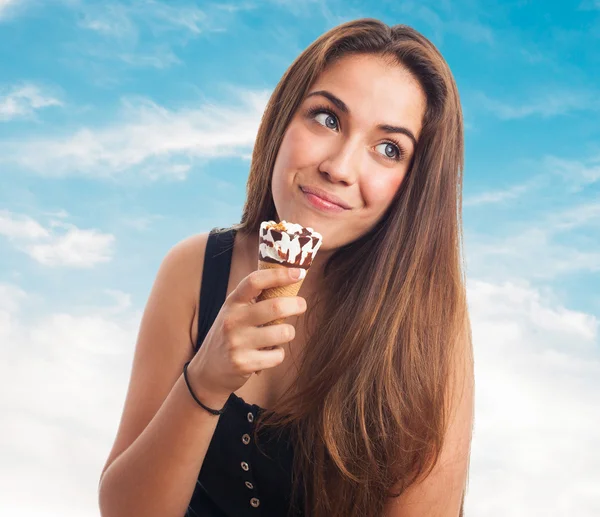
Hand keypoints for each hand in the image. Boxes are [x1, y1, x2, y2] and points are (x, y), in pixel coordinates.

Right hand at [189, 267, 306, 400]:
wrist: (207, 370)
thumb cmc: (230, 335)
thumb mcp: (234, 312)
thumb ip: (254, 299)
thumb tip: (290, 281)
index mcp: (232, 302)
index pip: (255, 281)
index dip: (279, 274)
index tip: (298, 273)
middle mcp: (233, 320)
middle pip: (276, 306)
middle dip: (296, 304)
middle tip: (301, 305)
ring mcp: (237, 343)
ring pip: (283, 332)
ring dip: (289, 332)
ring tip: (281, 334)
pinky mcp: (244, 363)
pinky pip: (278, 356)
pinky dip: (278, 354)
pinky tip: (269, 353)